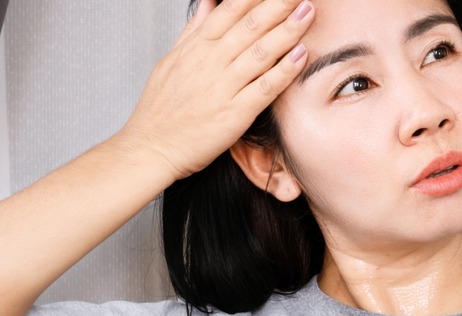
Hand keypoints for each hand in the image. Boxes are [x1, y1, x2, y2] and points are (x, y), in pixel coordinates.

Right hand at [120, 0, 314, 179]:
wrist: (149, 149)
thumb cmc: (160, 111)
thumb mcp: (170, 62)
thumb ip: (193, 32)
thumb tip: (208, 3)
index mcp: (195, 49)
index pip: (229, 11)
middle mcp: (209, 63)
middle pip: (249, 26)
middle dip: (277, 5)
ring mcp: (222, 88)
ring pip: (260, 52)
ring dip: (287, 31)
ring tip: (308, 11)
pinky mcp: (234, 114)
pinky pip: (264, 88)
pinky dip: (284, 71)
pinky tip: (302, 55)